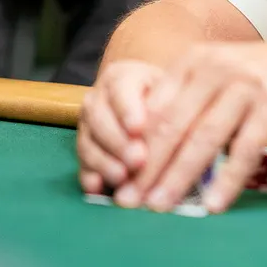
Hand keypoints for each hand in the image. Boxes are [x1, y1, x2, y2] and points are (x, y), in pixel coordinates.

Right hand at [76, 59, 165, 195]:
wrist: (149, 104)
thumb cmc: (168, 98)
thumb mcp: (175, 94)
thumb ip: (174, 110)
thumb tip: (185, 132)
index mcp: (122, 77)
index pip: (121, 90)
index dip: (128, 110)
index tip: (138, 129)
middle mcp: (98, 98)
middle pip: (99, 118)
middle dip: (117, 142)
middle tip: (136, 160)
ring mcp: (87, 124)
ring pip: (88, 142)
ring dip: (103, 162)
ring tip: (122, 178)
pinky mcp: (84, 149)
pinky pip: (81, 163)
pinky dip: (89, 176)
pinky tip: (99, 188)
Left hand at [121, 41, 266, 213]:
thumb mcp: (224, 82)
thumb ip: (190, 107)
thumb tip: (149, 157)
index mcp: (197, 61)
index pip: (157, 110)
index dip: (135, 149)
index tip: (121, 182)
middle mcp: (219, 66)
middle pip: (175, 125)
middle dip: (149, 168)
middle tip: (130, 202)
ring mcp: (249, 83)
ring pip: (205, 138)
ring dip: (180, 177)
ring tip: (162, 206)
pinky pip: (246, 148)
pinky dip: (228, 179)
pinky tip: (214, 204)